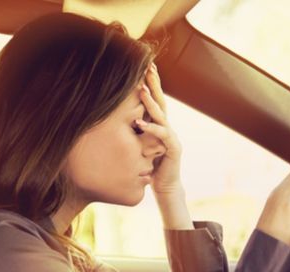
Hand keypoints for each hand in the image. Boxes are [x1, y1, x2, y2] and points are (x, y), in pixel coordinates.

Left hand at [135, 63, 182, 194]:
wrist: (165, 186)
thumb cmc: (150, 166)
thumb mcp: (139, 145)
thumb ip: (134, 132)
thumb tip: (116, 119)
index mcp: (159, 125)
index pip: (155, 100)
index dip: (150, 83)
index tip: (143, 66)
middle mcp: (167, 127)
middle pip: (161, 101)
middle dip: (155, 83)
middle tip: (149, 66)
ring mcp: (172, 136)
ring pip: (162, 115)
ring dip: (151, 102)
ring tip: (141, 90)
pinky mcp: (173, 148)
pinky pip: (162, 135)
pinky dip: (151, 128)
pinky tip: (139, 123)